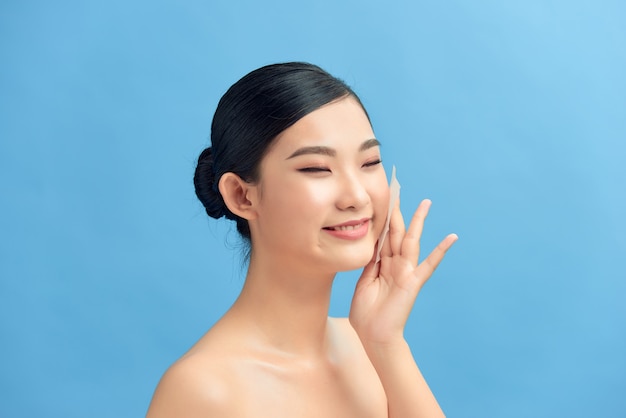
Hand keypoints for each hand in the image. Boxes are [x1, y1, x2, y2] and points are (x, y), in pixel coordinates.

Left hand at [349, 199, 456, 345]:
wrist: (374, 337)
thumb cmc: (366, 314)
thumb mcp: (362, 283)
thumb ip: (370, 264)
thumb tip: (371, 244)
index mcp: (381, 264)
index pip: (383, 236)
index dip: (383, 218)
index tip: (383, 199)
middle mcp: (395, 264)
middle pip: (397, 232)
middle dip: (398, 211)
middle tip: (398, 189)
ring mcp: (405, 272)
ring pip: (411, 241)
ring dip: (418, 221)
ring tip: (425, 203)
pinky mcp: (412, 282)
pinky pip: (429, 265)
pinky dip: (441, 251)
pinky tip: (451, 237)